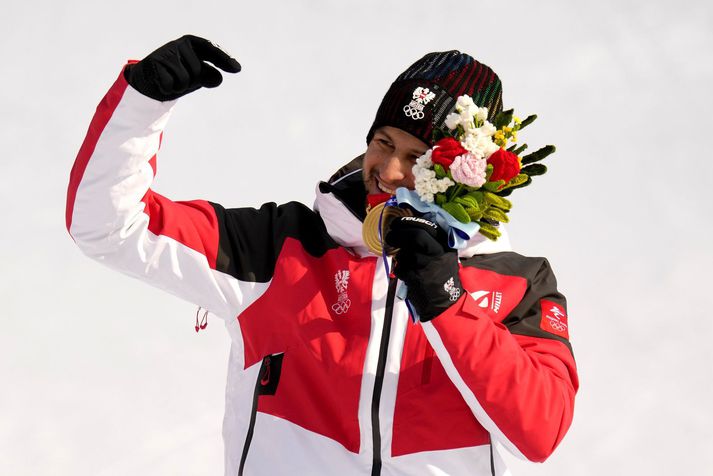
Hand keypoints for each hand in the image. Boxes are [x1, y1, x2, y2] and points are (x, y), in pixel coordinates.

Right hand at [124, 35, 240, 100]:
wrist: (150, 80)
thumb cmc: (178, 76)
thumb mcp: (197, 77)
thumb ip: (209, 76)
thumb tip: (218, 78)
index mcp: (192, 44)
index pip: (210, 49)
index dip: (224, 59)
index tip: (238, 69)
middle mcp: (179, 44)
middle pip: (197, 71)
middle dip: (192, 82)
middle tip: (182, 80)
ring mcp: (165, 52)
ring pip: (184, 80)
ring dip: (180, 87)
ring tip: (172, 81)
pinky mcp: (153, 63)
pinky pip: (170, 84)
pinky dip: (168, 89)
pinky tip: (162, 84)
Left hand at [385, 216, 462, 320]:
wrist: (445, 303)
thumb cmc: (443, 277)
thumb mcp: (444, 255)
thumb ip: (431, 242)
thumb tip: (408, 226)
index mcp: (446, 244)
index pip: (426, 225)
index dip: (408, 221)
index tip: (397, 223)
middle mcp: (438, 252)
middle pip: (416, 235)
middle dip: (399, 234)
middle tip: (390, 236)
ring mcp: (427, 264)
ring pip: (405, 252)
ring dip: (400, 256)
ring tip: (404, 262)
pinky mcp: (416, 277)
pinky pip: (401, 268)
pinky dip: (400, 270)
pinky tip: (407, 275)